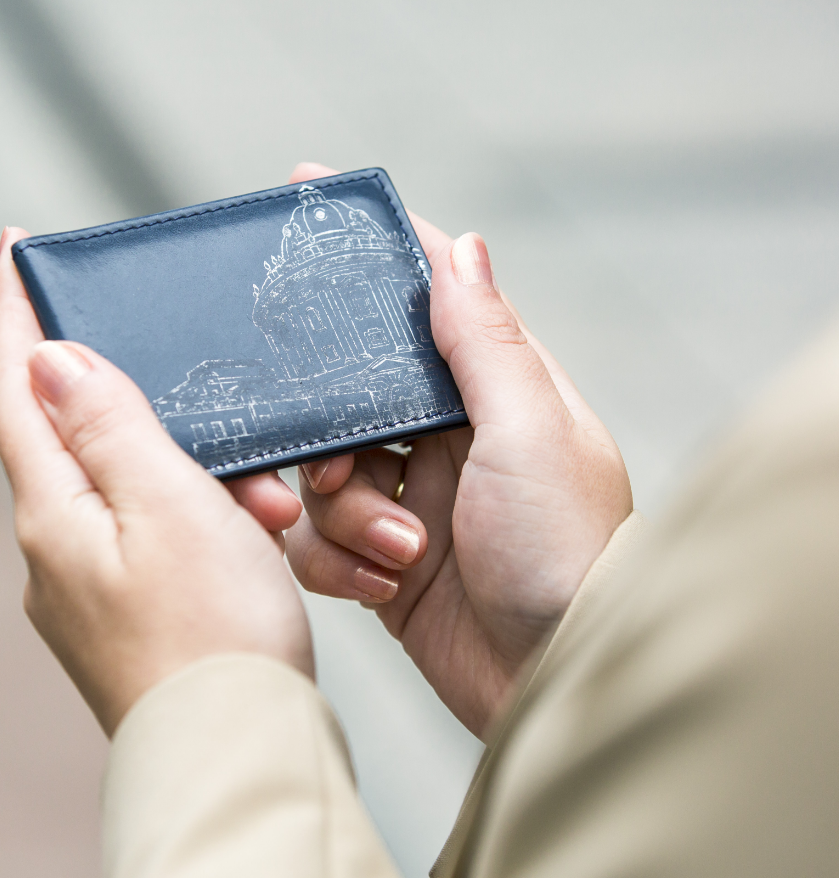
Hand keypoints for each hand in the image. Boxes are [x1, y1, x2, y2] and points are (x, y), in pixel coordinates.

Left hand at [0, 228, 310, 735]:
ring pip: (129, 486)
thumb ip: (108, 424)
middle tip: (198, 382)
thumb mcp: (168, 503)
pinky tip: (250, 527)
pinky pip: (156, 531)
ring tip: (263, 497)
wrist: (239, 748)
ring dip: (190, 467)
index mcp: (55, 511)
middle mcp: (57, 547)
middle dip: (138, 396)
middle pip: (76, 432)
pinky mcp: (131, 609)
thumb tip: (49, 358)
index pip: (20, 385)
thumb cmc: (214, 632)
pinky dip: (201, 512)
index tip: (16, 247)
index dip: (17, 310)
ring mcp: (90, 584)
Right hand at [285, 164, 632, 737]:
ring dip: (345, 512)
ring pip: (323, 467)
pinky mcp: (383, 555)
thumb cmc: (566, 552)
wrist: (555, 683)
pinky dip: (338, 558)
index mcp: (492, 390)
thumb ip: (486, 341)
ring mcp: (411, 494)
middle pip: (348, 387)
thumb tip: (464, 247)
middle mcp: (447, 435)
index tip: (311, 195)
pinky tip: (385, 581)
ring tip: (399, 545)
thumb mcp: (529, 433)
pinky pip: (320, 536)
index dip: (375, 246)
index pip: (430, 294)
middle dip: (333, 429)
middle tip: (347, 467)